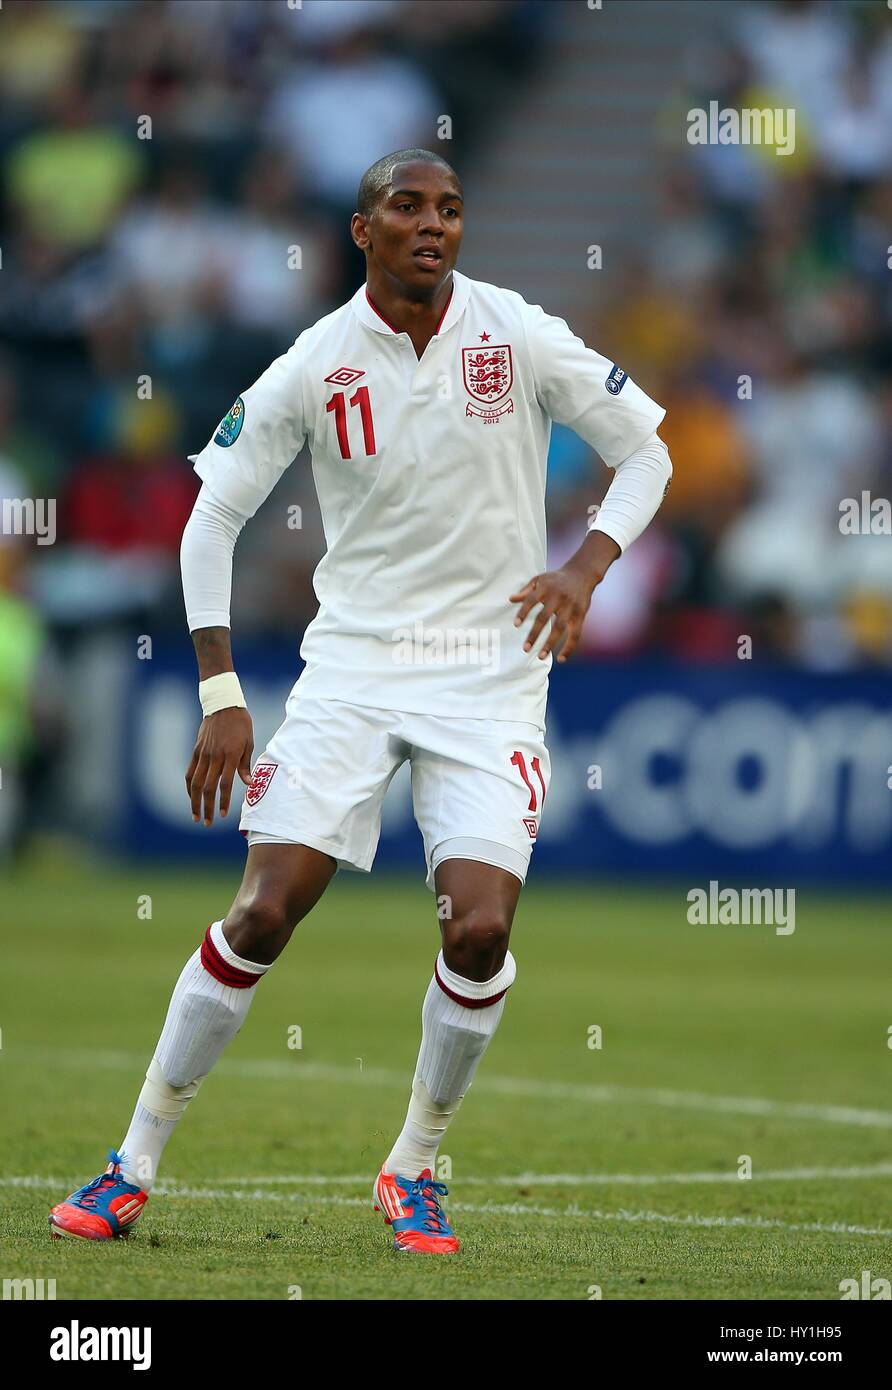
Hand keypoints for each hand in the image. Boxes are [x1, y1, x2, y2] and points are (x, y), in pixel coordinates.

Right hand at [185, 706, 253, 825]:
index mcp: (231, 755)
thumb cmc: (241, 724)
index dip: (223, 801)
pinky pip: (190, 772)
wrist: (223, 705)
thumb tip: (249, 784)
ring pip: (195, 782)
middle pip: (208, 787)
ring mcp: (204, 754)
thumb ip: (246, 765)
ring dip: (194, 802)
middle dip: (208, 807)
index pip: (225, 784)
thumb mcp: (249, 742)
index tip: (223, 815)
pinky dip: (189, 786)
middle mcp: (215, 756)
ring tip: (195, 816)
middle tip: (208, 823)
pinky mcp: (196, 751)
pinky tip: (191, 797)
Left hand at [509, 533, 619, 663]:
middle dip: (534, 634)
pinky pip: (576, 634)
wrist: (582, 573)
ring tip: (540, 656)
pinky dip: (569, 647)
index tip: (516, 625)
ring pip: (560, 628)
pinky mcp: (580, 614)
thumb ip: (526, 591)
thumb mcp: (540, 580)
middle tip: (525, 648)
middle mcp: (558, 597)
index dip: (523, 612)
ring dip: (550, 644)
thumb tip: (511, 599)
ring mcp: (570, 607)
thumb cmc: (556, 579)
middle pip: (544, 617)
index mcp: (545, 588)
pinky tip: (561, 659)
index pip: (531, 601)